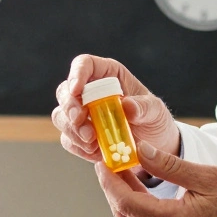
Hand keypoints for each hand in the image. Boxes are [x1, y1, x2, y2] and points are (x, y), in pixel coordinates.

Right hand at [52, 55, 180, 163]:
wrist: (154, 145)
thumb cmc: (153, 118)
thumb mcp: (155, 110)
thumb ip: (144, 107)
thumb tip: (127, 106)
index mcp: (107, 74)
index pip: (84, 64)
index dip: (76, 74)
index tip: (76, 90)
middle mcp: (90, 91)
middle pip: (65, 91)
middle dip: (69, 107)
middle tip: (80, 121)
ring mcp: (82, 114)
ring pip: (61, 116)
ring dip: (72, 129)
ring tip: (92, 142)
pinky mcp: (80, 135)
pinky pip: (68, 140)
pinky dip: (78, 146)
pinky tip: (95, 151)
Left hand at [96, 141, 216, 216]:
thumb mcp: (208, 176)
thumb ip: (170, 165)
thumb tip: (140, 150)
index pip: (127, 203)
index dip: (110, 181)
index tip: (103, 160)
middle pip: (125, 215)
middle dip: (111, 188)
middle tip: (108, 161)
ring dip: (124, 195)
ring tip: (123, 168)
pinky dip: (140, 203)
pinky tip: (143, 184)